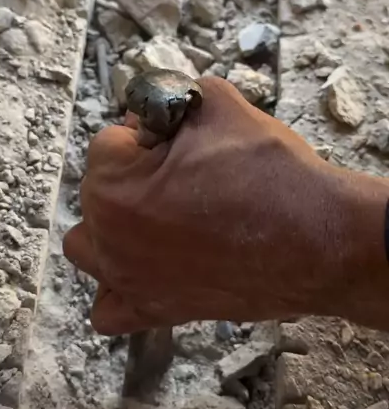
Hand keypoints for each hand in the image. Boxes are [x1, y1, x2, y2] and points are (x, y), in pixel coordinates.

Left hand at [64, 78, 388, 334]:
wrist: (319, 237)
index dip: (147, 134)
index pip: (108, 143)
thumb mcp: (221, 106)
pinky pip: (108, 312)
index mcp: (114, 186)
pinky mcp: (157, 312)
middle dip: (135, 175)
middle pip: (98, 192)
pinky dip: (118, 292)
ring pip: (89, 250)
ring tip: (156, 218)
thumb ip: (178, 96)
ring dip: (110, 230)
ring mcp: (130, 281)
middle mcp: (109, 238)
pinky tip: (147, 271)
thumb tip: (163, 107)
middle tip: (187, 174)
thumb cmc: (270, 174)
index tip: (182, 141)